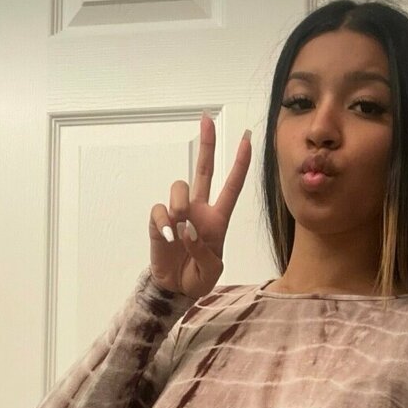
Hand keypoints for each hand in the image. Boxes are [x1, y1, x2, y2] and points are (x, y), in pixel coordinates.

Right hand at [148, 113, 251, 299]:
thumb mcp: (211, 271)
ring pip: (179, 185)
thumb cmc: (198, 278)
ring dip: (180, 200)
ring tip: (181, 223)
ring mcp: (179, 213)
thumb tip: (188, 230)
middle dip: (206, 144)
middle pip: (204, 170)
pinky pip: (160, 209)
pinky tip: (167, 235)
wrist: (175, 289)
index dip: (240, 164)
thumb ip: (204, 252)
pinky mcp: (160, 221)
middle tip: (206, 118)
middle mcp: (199, 210)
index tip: (247, 139)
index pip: (232, 186)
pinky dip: (164, 221)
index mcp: (218, 219)